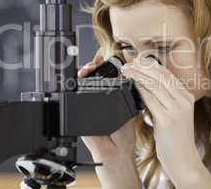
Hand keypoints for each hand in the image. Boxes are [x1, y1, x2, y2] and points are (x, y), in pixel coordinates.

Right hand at [78, 55, 140, 187]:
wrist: (116, 151)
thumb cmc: (123, 133)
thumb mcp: (128, 108)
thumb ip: (129, 92)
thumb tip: (135, 75)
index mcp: (109, 95)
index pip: (104, 75)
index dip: (103, 65)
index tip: (104, 60)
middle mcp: (97, 98)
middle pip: (91, 77)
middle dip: (91, 66)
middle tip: (95, 63)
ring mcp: (87, 104)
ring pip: (81, 84)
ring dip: (83, 73)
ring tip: (88, 68)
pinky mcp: (78, 112)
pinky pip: (75, 98)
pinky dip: (76, 87)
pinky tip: (81, 80)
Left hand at [121, 58, 210, 188]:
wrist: (183, 160)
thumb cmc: (176, 138)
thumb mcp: (174, 113)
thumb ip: (164, 98)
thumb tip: (145, 83)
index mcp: (187, 97)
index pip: (167, 74)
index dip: (151, 65)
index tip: (137, 60)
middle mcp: (184, 100)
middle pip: (161, 76)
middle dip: (142, 67)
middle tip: (128, 64)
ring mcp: (177, 110)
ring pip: (155, 85)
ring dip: (138, 75)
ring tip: (126, 71)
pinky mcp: (167, 120)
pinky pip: (150, 99)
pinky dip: (140, 90)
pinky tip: (131, 85)